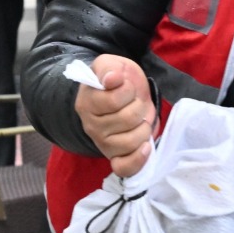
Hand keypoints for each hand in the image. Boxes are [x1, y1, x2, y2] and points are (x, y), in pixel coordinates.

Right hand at [75, 55, 156, 176]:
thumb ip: (108, 68)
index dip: (128, 91)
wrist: (121, 94)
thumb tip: (112, 79)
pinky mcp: (115, 157)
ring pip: (130, 142)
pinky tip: (146, 146)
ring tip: (140, 119)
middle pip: (127, 120)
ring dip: (144, 127)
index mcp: (87, 103)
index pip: (113, 101)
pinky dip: (138, 159)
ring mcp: (103, 144)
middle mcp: (91, 127)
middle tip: (136, 103)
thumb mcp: (111, 64)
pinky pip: (124, 168)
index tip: (127, 86)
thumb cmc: (117, 80)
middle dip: (139, 107)